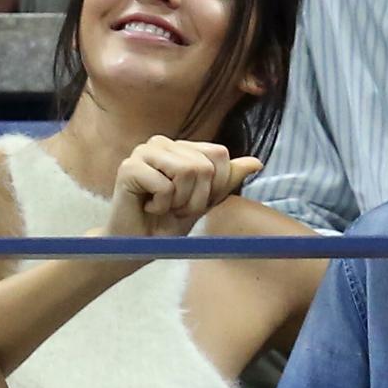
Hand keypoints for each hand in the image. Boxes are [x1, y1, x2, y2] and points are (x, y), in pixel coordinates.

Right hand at [106, 136, 260, 237]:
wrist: (138, 245)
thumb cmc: (168, 222)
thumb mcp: (206, 201)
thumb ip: (228, 179)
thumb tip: (257, 162)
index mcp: (182, 146)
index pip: (219, 155)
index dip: (215, 187)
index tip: (194, 202)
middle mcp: (162, 142)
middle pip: (205, 166)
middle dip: (197, 198)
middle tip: (175, 208)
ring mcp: (144, 151)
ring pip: (188, 172)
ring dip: (180, 201)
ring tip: (162, 207)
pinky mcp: (129, 167)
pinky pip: (165, 186)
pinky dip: (161, 206)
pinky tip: (147, 207)